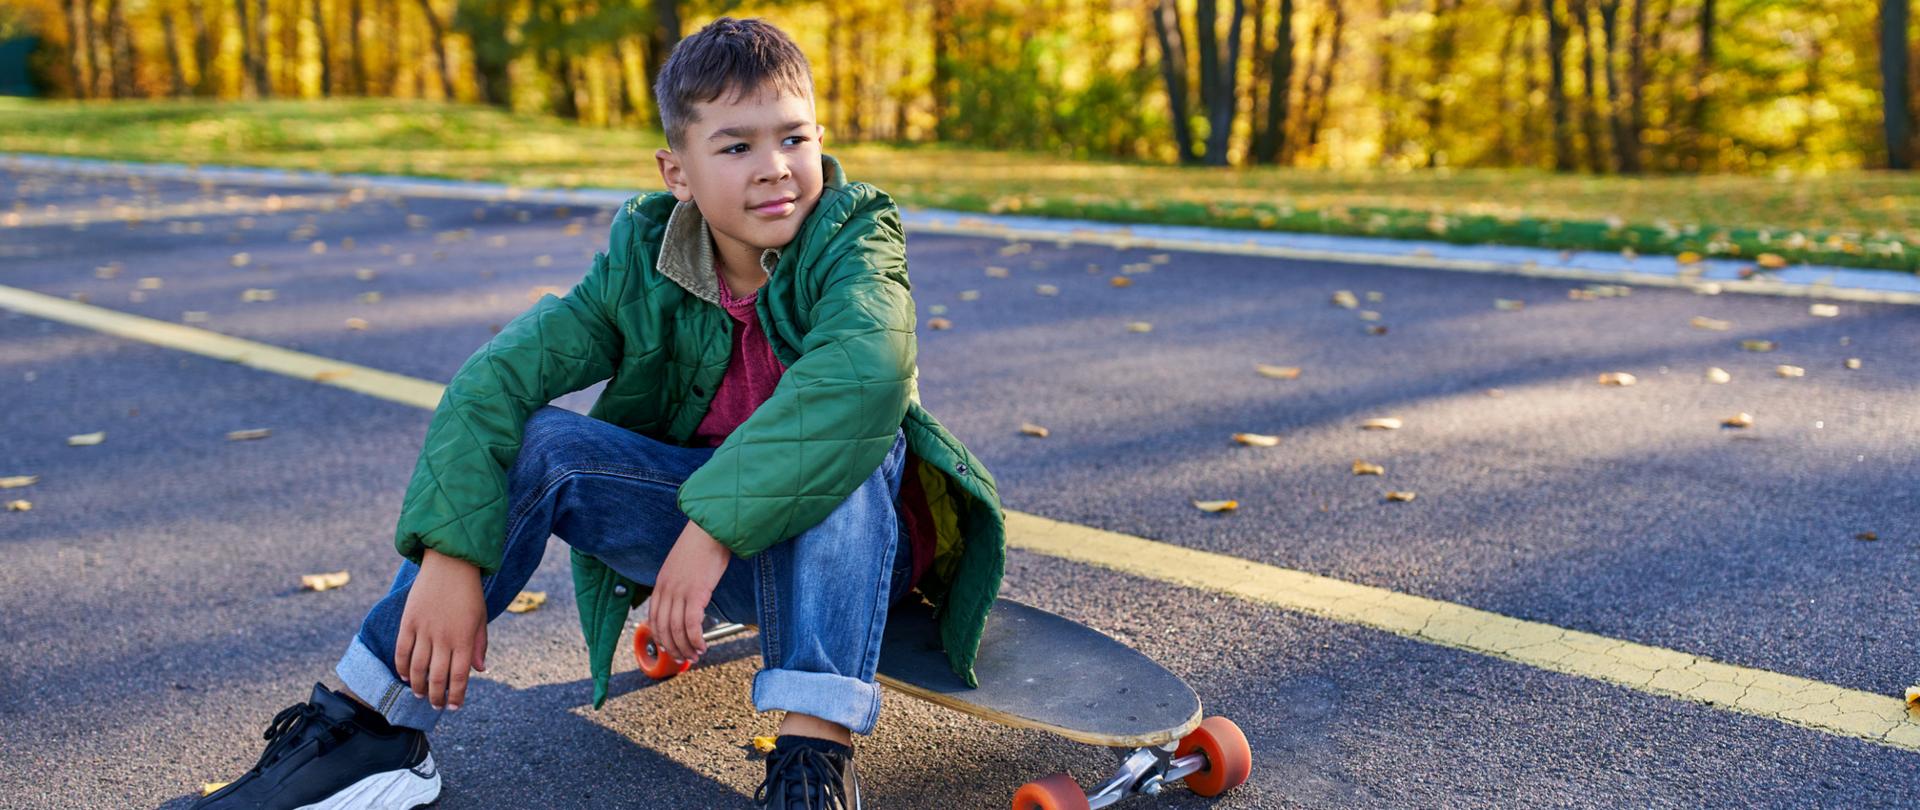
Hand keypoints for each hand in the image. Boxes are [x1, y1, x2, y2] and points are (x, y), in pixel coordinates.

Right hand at [395, 548, 487, 710]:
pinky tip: (405, 676)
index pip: (460, 677)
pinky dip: (403, 666)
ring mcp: (424, 630)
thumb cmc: (469, 592)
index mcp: (464, 639)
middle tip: (434, 705)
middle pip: (436, 677)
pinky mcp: (409, 621)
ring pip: (417, 668)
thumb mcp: (481, 618)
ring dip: (417, 685)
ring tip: (419, 694)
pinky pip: (402, 650)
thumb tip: (479, 670)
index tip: (454, 707)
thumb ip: (478, 645)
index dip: (456, 695)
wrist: (450, 564)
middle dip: (436, 696)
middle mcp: (443, 638)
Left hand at [650, 521, 731, 663]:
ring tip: (696, 654)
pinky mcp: (697, 593)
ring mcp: (680, 591)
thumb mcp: (683, 566)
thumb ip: (679, 583)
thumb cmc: (702, 545)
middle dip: (673, 647)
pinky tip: (703, 645)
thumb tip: (687, 600)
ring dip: (686, 647)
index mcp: (661, 583)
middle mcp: (667, 589)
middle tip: (684, 658)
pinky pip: (692, 624)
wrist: (711, 529)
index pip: (653, 618)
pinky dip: (696, 639)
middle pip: (664, 628)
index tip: (670, 647)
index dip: (660, 637)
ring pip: (677, 630)